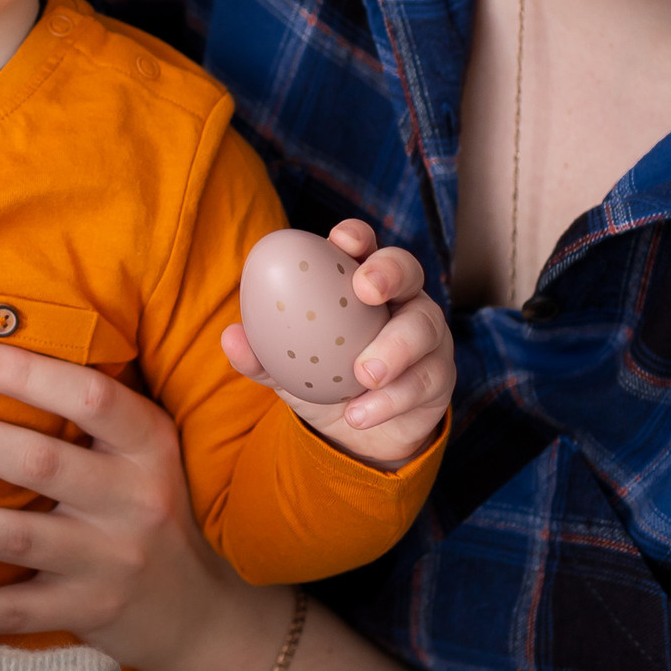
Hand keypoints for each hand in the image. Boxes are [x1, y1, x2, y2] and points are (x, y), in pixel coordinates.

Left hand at [0, 339, 429, 670]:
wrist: (201, 615)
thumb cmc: (152, 509)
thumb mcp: (144, 451)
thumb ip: (88, 412)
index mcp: (148, 446)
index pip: (87, 395)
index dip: (19, 371)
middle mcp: (131, 501)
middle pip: (32, 459)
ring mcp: (106, 564)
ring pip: (6, 536)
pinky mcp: (82, 616)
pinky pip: (2, 613)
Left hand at [222, 218, 450, 464]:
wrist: (358, 434)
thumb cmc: (322, 381)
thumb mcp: (286, 370)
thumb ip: (261, 355)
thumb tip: (230, 337)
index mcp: (358, 285)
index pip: (363, 247)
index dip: (356, 236)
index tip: (340, 240)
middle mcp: (399, 301)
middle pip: (408, 269)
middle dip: (389, 271)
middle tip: (366, 290)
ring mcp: (426, 336)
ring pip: (423, 327)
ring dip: (394, 349)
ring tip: (365, 375)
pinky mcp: (440, 375)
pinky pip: (425, 380)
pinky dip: (392, 398)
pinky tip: (362, 412)